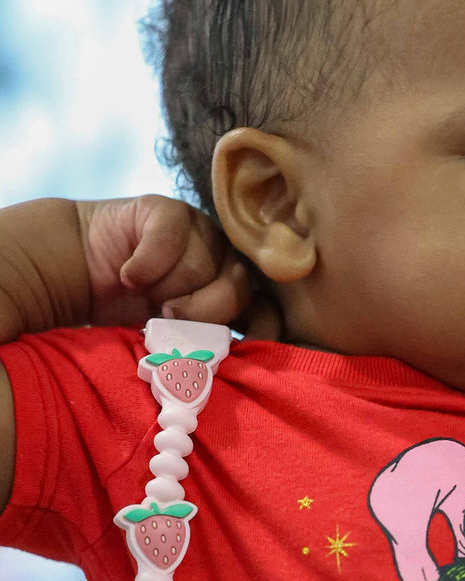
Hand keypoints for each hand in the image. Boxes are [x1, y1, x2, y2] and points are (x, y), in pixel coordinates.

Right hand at [80, 195, 279, 334]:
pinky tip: (128, 274)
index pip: (267, 312)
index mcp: (234, 294)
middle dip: (200, 311)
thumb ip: (202, 344)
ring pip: (200, 264)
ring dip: (164, 287)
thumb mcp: (170, 336)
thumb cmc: (129, 309)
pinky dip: (145, 265)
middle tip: (166, 314)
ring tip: (141, 291)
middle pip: (237, 288)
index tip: (232, 352)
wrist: (81, 272)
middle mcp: (225, 259)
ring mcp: (201, 229)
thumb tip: (223, 370)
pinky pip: (170, 237)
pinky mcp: (169, 210)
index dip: (259, 331)